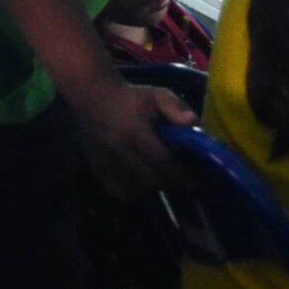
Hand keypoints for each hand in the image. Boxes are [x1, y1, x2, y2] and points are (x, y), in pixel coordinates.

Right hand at [66, 79, 193, 200]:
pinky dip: (135, 192)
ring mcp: (105, 162)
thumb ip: (175, 107)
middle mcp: (118, 150)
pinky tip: (143, 182)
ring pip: (136, 191)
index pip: (162, 162)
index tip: (194, 180)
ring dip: (153, 189)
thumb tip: (192, 121)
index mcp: (135, 132)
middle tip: (181, 182)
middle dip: (169, 184)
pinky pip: (120, 193)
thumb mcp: (157, 95)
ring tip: (162, 180)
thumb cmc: (132, 98)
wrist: (94, 98)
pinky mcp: (97, 170)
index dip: (181, 175)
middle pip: (151, 180)